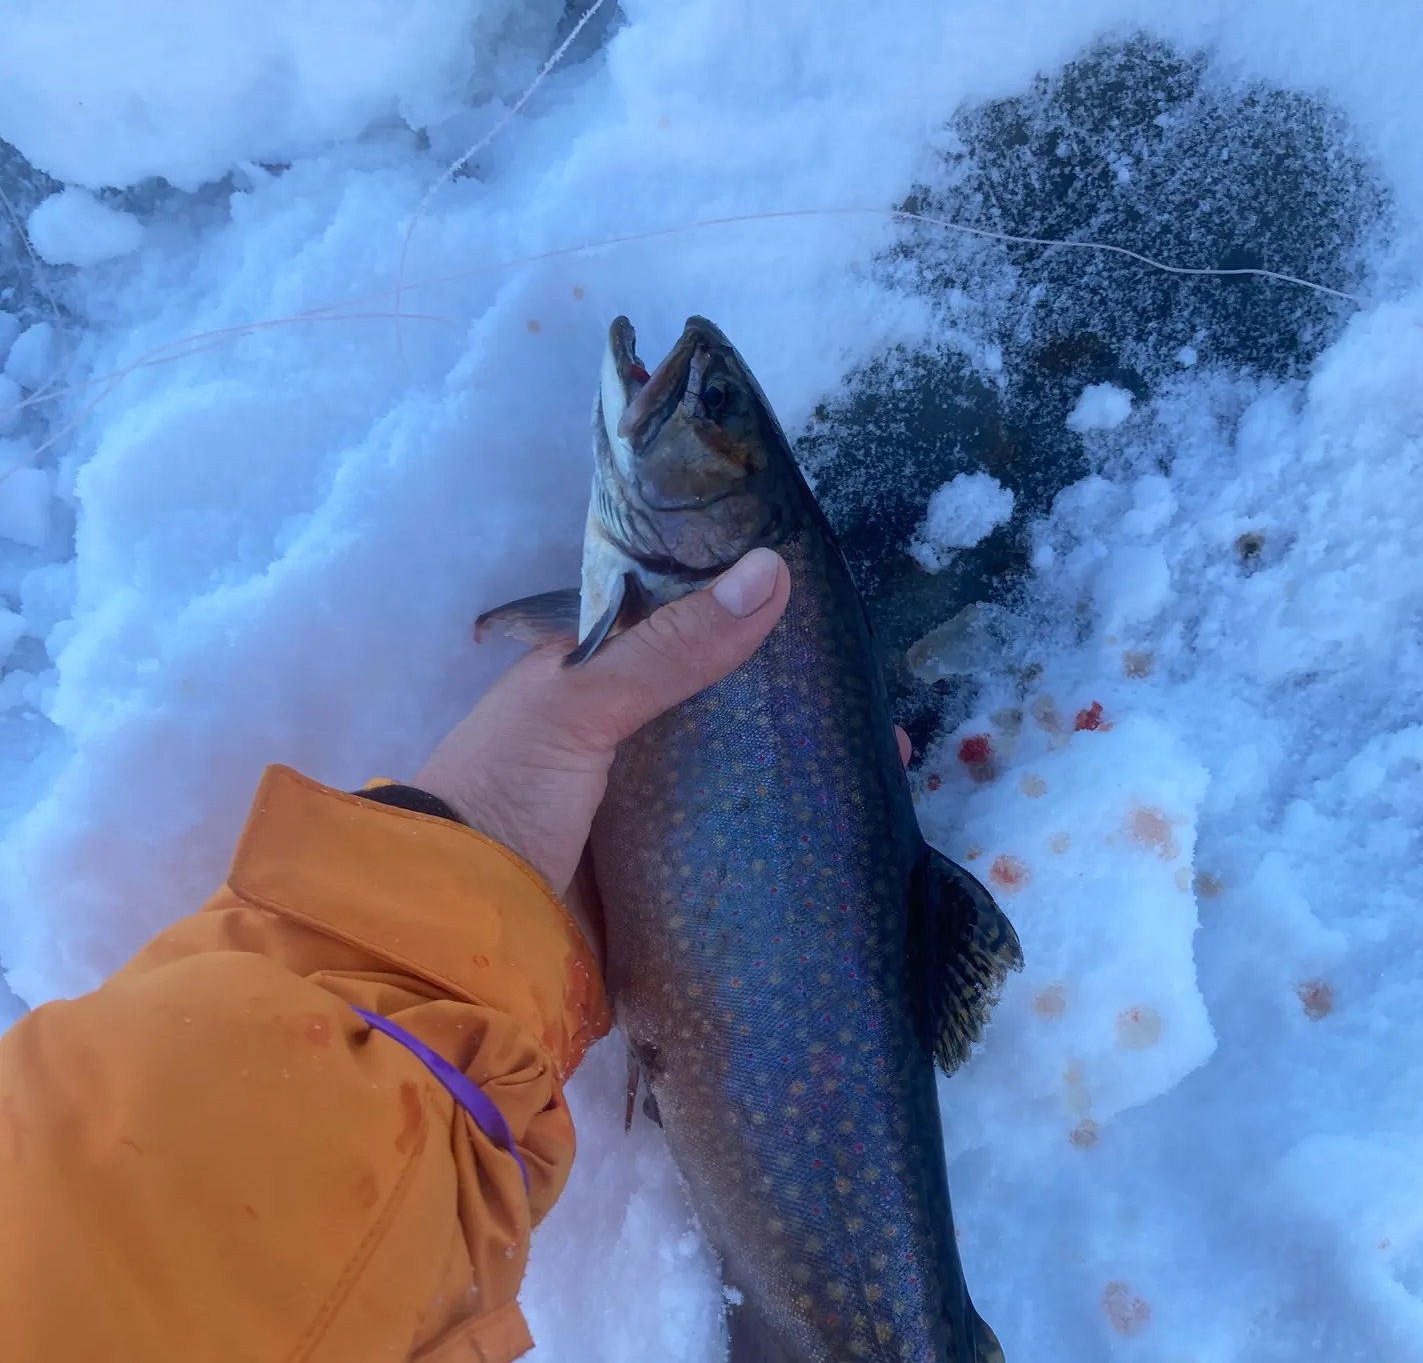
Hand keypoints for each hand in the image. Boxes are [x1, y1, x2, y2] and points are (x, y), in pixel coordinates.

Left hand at [414, 547, 913, 963]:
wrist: (456, 933)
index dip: (749, 631)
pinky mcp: (662, 879)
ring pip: (735, 784)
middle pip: (721, 718)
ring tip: (882, 766)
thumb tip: (772, 571)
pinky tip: (845, 833)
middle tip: (873, 711)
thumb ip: (670, 648)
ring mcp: (644, 815)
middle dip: (789, 714)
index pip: (684, 638)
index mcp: (591, 685)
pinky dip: (782, 839)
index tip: (826, 628)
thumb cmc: (504, 792)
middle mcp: (621, 745)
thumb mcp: (580, 703)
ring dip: (797, 776)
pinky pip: (732, 848)